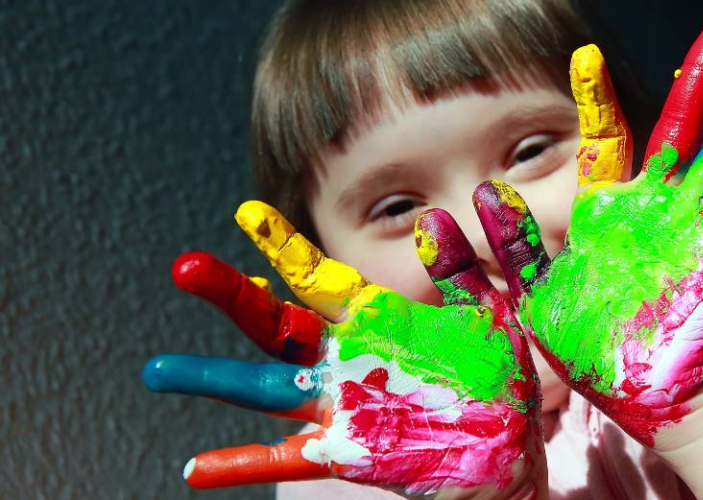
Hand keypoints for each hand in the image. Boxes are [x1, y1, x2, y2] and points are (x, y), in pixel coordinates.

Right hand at [142, 202, 543, 498]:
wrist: (510, 446)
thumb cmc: (497, 377)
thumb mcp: (486, 314)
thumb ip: (460, 270)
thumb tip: (432, 221)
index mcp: (375, 320)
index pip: (317, 277)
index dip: (282, 247)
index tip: (246, 213)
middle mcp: (345, 358)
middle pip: (276, 324)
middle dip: (232, 296)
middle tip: (184, 267)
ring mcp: (341, 404)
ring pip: (265, 387)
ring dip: (213, 377)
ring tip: (158, 370)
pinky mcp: (348, 451)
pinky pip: (288, 459)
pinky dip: (244, 463)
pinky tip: (197, 469)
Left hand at [470, 22, 702, 447]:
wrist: (642, 397)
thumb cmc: (587, 350)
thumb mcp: (534, 299)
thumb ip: (512, 249)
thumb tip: (485, 192)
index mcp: (605, 211)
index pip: (603, 140)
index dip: (598, 97)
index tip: (587, 54)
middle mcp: (654, 209)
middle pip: (677, 130)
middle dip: (698, 81)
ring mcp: (694, 231)